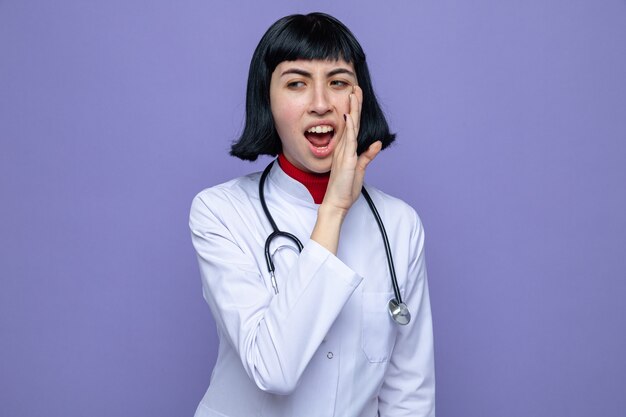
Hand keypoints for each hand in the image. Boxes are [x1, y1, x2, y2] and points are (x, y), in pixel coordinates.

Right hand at [322, 85, 382, 215]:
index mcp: (347, 149)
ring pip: (350, 127)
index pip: (353, 126)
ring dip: (352, 110)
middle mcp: (344, 148)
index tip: (356, 97)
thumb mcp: (360, 169)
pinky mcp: (346, 160)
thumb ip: (368, 155)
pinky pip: (348, 140)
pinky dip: (350, 128)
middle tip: (355, 88)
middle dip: (354, 104)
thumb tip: (377, 143)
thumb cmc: (345, 189)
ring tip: (353, 94)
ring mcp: (344, 152)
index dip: (355, 111)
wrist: (336, 202)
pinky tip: (350, 116)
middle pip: (351, 122)